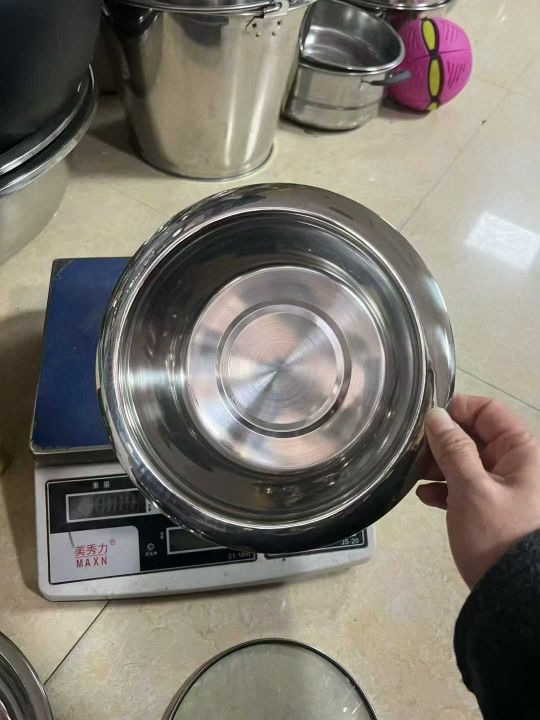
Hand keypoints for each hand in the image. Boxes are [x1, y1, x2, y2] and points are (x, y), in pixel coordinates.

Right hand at [417, 395, 539, 588]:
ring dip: (440, 465)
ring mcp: (505, 488)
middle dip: (443, 442)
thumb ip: (452, 448)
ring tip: (415, 477)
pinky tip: (425, 497)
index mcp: (522, 452)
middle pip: (475, 435)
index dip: (457, 411)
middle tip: (414, 455)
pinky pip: (467, 486)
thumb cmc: (497, 534)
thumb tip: (435, 415)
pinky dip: (446, 487)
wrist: (515, 595)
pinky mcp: (493, 509)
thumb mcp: (471, 488)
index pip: (489, 411)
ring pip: (468, 461)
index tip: (426, 425)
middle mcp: (516, 464)